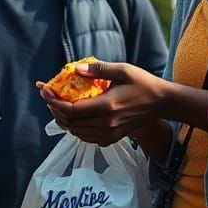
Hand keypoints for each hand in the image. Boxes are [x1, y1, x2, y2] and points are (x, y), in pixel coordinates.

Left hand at [37, 60, 168, 145]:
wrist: (162, 103)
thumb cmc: (142, 83)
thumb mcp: (122, 69)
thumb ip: (98, 69)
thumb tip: (76, 69)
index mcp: (107, 106)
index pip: (71, 110)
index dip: (54, 102)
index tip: (45, 90)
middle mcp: (106, 124)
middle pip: (70, 123)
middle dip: (54, 109)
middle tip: (49, 96)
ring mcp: (109, 134)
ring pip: (76, 132)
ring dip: (63, 119)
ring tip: (58, 104)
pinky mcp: (112, 138)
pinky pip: (86, 137)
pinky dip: (75, 128)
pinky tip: (74, 116)